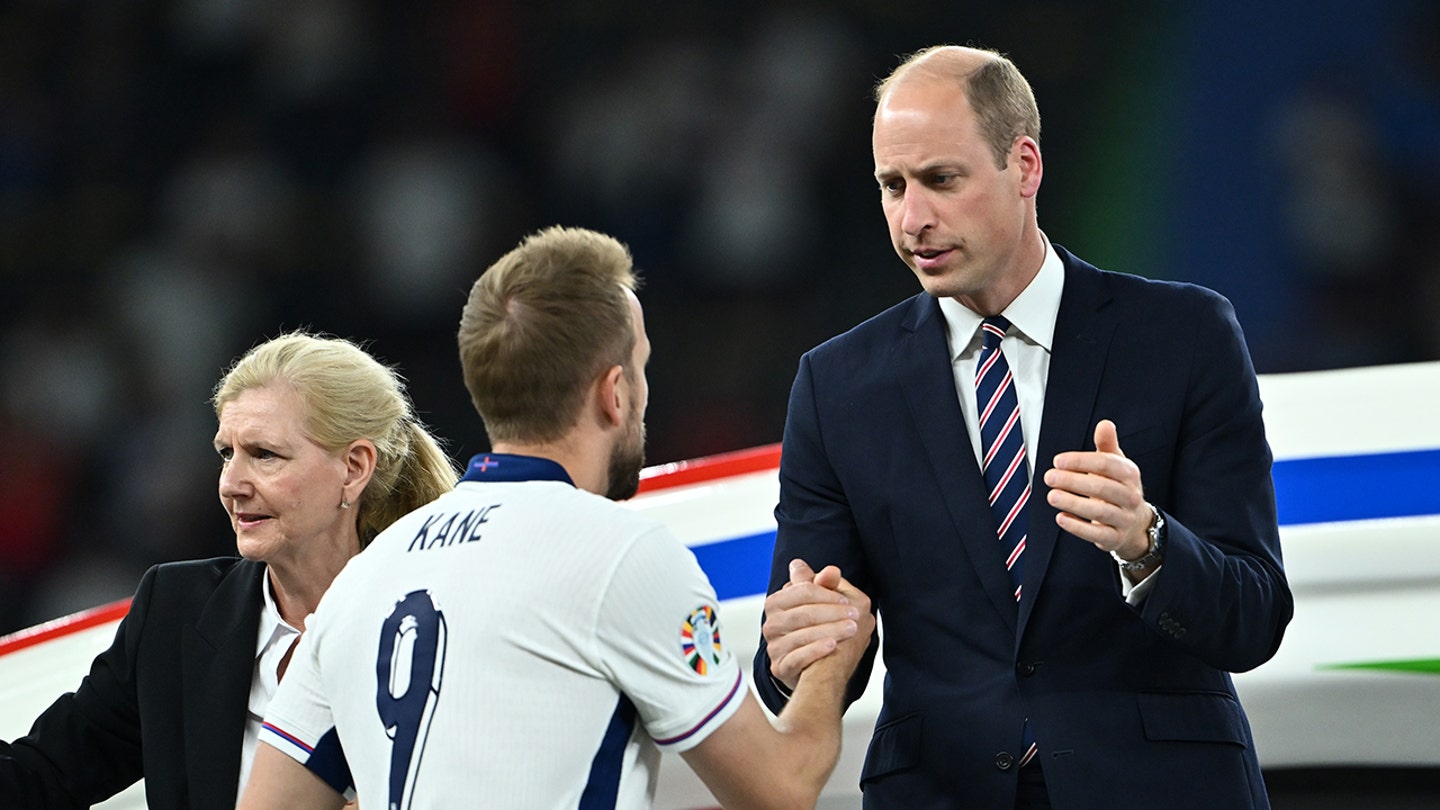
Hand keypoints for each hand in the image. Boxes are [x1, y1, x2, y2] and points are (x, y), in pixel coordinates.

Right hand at [762, 559, 867, 690]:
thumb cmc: (819, 629)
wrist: (816, 669)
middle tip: (855, 615)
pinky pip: (797, 658)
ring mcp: (774, 646)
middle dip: (832, 613)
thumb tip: (831, 571)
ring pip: (801, 635)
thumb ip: (825, 585)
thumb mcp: (823, 604)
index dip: (826, 594)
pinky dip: (816, 650)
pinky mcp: (779, 667)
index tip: (846, 601)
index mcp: (777, 602)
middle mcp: (771, 624)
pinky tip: (833, 645)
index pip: (802, 591)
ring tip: (851, 629)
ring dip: (830, 630)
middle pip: (803, 613)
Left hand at [1043, 419, 1151, 559]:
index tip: (1058, 461)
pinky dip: (1078, 527)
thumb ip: (1107, 445)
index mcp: (1129, 474)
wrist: (1135, 523)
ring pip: (1100, 511)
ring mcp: (1124, 518)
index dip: (1081, 461)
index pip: (1107, 464)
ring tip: (1051, 496)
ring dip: (1073, 503)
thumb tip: (1105, 424)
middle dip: (1073, 481)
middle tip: (1049, 477)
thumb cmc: (1117, 487)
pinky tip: (1061, 518)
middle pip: (1103, 487)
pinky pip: (1097, 534)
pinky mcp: (1115, 538)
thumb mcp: (1116, 465)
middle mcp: (1131, 496)